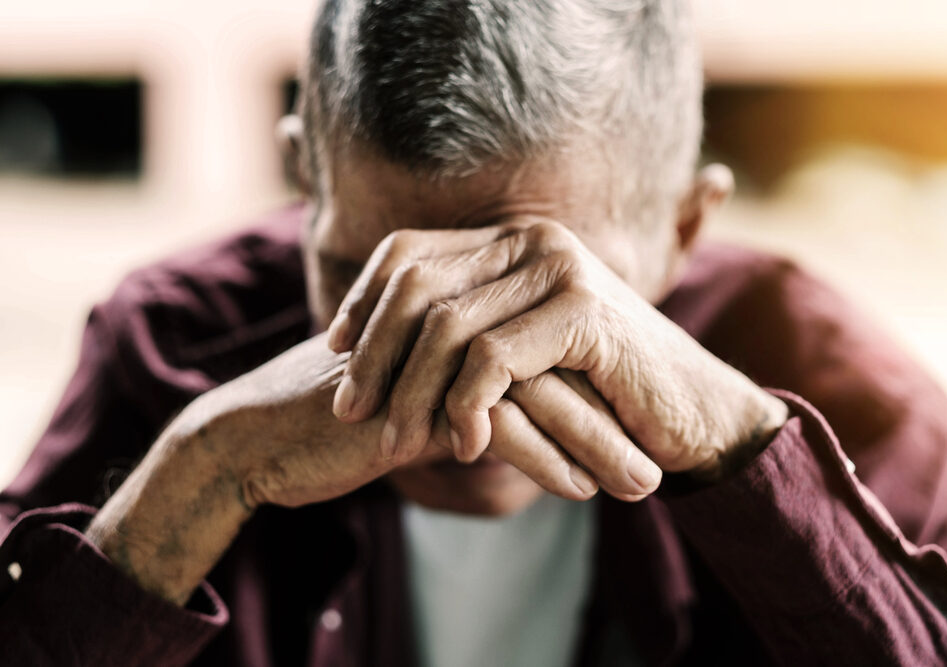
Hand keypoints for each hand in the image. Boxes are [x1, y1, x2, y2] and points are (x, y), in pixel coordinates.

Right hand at [86, 332, 616, 603]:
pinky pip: (497, 425)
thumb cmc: (341, 421)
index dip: (596, 387)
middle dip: (612, 414)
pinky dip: (544, 460)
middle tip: (664, 457)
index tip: (639, 428)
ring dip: (595, 442)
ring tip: (640, 485)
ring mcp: (429, 354)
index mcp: (453, 313)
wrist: (260, 437)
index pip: (545, 343)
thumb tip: (538, 419)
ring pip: (536, 392)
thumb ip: (475, 395)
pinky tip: (578, 490)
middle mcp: (447, 322)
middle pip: (553, 362)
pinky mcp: (411, 397)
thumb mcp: (419, 401)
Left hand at [328, 219, 786, 485]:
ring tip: (392, 444)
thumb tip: (372, 346)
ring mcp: (560, 271)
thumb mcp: (520, 354)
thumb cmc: (598, 389)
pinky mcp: (583, 312)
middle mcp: (532, 241)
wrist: (690, 411)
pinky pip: (494, 359)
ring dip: (410, 393)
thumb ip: (466, 332)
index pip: (408, 252)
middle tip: (348, 412)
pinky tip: (463, 445)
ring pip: (447, 328)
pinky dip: (466, 406)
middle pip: (416, 286)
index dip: (362, 300)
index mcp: (513, 242)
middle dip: (371, 354)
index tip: (333, 350)